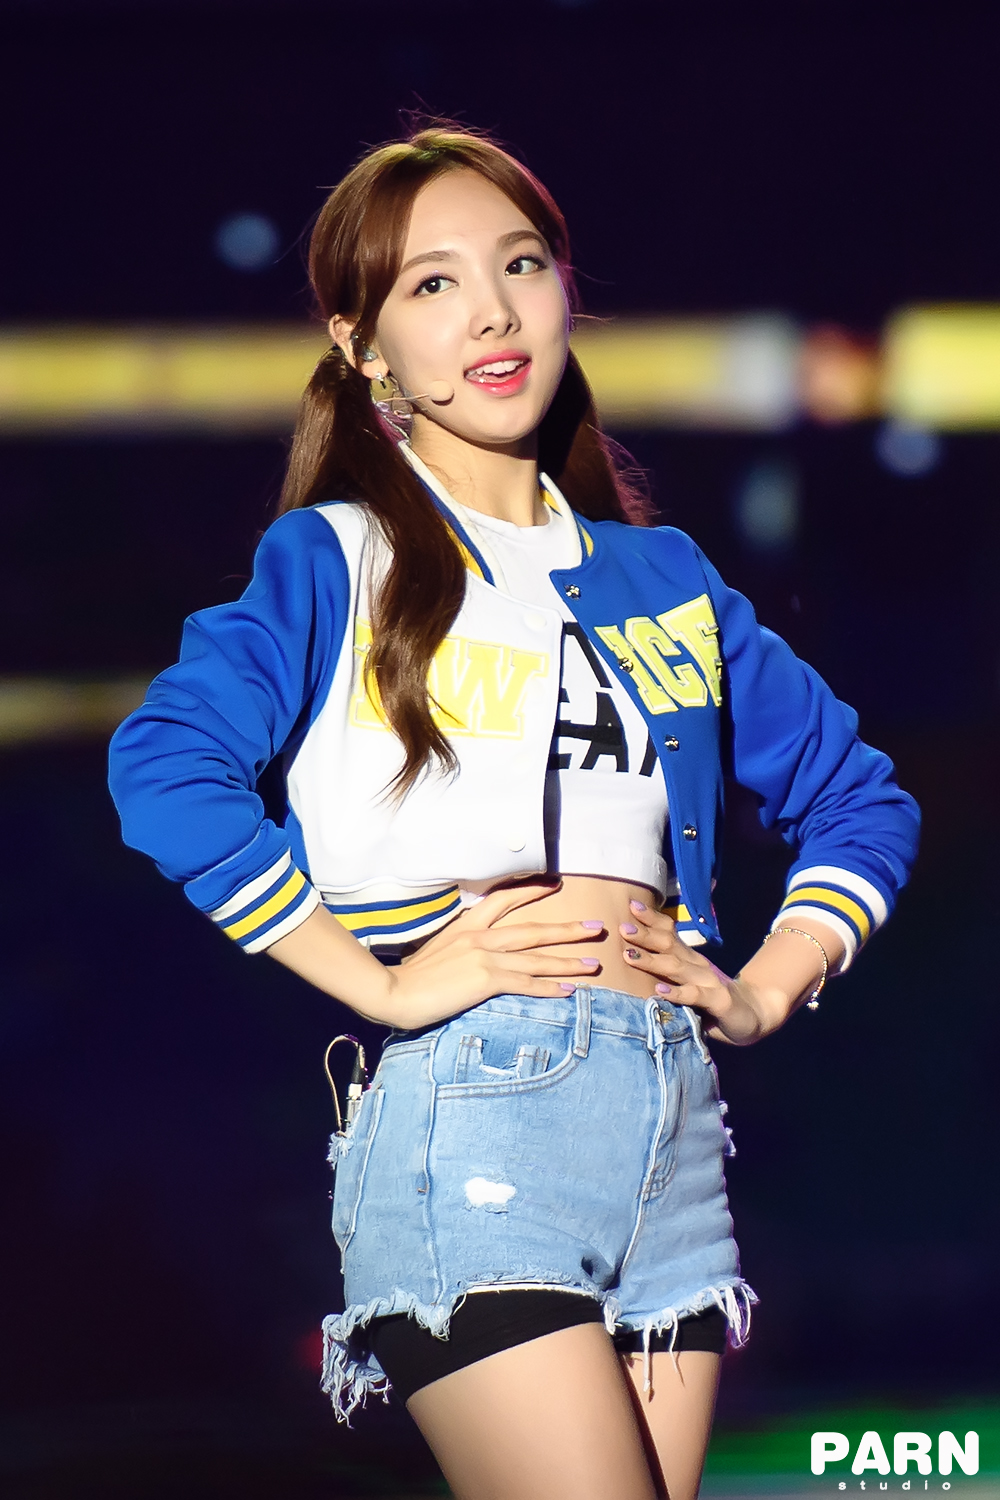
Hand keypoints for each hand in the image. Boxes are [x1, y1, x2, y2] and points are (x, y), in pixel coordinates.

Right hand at [386, 880, 605, 1029]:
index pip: (504, 899)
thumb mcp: (438, 949)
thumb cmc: (411, 976)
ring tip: (593, 961)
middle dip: (568, 928)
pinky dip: (549, 987)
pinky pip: (526, 983)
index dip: (531, 891)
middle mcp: (480, 936)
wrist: (395, 991)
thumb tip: (475, 950)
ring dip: (568, 960)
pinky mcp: (486, 979)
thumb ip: (461, 945)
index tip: (554, 884)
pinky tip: (569, 990)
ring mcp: (485, 956)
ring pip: (536, 957)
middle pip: (533, 929)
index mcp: (467, 925)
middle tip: (595, 926)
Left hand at [619, 901, 777, 1044]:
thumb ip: (668, 973)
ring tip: (629, 954)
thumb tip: (632, 959)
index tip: (631, 905)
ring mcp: (709, 981)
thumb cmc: (713, 1000)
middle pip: (668, 945)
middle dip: (644, 935)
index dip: (651, 919)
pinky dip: (676, 992)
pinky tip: (659, 990)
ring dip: (652, 960)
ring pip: (676, 967)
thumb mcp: (689, 982)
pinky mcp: (718, 1001)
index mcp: (690, 958)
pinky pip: (694, 995)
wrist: (755, 1014)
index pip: (670, 933)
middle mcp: (697, 965)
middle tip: (623, 927)